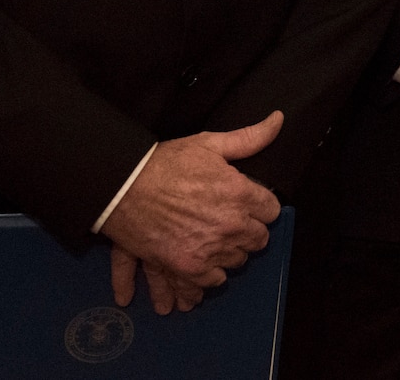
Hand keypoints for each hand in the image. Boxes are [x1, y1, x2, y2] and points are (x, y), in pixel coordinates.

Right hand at [99, 111, 283, 312]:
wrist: (121, 188)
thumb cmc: (164, 164)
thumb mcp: (208, 144)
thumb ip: (249, 137)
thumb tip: (278, 120)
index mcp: (240, 192)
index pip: (272, 210)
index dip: (260, 207)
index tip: (248, 205)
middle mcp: (231, 223)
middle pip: (259, 238)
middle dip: (248, 230)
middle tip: (230, 222)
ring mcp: (211, 248)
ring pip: (238, 259)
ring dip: (229, 250)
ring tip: (214, 239)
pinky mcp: (189, 266)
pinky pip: (215, 279)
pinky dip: (210, 272)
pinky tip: (203, 258)